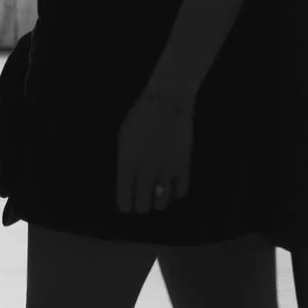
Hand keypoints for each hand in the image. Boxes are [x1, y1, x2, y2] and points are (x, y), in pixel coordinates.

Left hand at [115, 82, 193, 217]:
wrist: (167, 102)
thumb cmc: (141, 117)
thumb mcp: (124, 139)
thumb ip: (125, 163)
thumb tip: (128, 182)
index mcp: (127, 164)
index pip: (124, 199)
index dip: (125, 205)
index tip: (127, 204)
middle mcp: (146, 171)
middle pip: (143, 206)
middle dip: (141, 205)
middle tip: (142, 198)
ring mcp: (166, 170)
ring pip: (162, 203)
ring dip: (158, 199)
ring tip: (157, 191)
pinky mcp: (183, 166)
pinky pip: (180, 192)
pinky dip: (175, 192)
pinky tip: (171, 184)